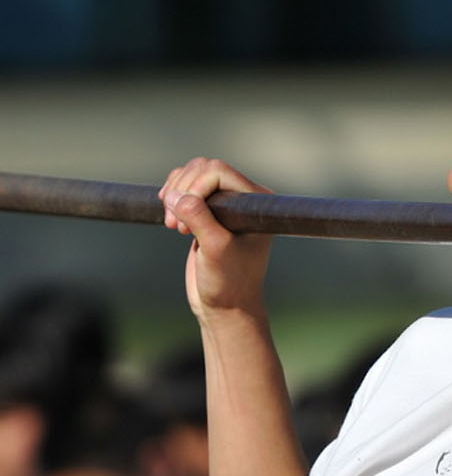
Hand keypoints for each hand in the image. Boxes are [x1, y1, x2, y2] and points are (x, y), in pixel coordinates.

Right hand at [159, 157, 273, 319]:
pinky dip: (172, 197)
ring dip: (174, 195)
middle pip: (202, 168)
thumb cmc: (228, 282)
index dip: (195, 188)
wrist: (224, 307)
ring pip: (191, 175)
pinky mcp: (208, 213)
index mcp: (256, 202)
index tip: (186, 224)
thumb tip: (175, 195)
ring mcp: (225, 205)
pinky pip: (185, 188)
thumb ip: (198, 218)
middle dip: (182, 192)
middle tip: (177, 228)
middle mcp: (243, 199)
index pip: (218, 171)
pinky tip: (170, 219)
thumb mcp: (214, 249)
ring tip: (173, 226)